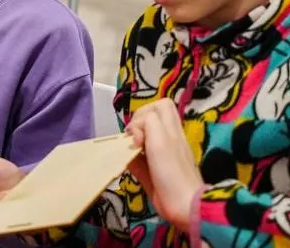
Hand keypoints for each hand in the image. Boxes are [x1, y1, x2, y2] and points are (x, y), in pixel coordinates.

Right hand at [125, 98, 203, 228]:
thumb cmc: (172, 171)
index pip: (159, 106)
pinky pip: (136, 157)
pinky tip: (129, 165)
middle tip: (133, 137)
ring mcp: (159, 155)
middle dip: (137, 123)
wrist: (183, 205)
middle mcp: (167, 139)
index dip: (144, 112)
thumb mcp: (161, 140)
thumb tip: (134, 130)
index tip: (139, 130)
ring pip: (141, 137)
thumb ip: (148, 123)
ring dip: (132, 141)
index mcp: (172, 130)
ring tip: (131, 151)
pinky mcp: (151, 171)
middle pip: (151, 117)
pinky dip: (129, 158)